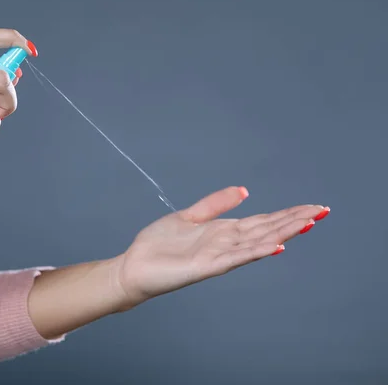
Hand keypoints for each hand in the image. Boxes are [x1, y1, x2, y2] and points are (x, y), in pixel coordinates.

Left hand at [112, 186, 329, 308]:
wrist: (134, 266)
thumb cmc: (158, 245)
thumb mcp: (190, 215)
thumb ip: (216, 204)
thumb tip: (244, 190)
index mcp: (224, 231)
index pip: (262, 220)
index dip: (287, 213)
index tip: (312, 207)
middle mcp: (226, 243)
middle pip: (266, 229)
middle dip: (294, 220)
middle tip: (322, 211)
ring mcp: (218, 255)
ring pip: (257, 242)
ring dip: (283, 233)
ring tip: (308, 223)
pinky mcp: (206, 266)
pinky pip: (235, 258)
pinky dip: (255, 252)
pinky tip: (275, 246)